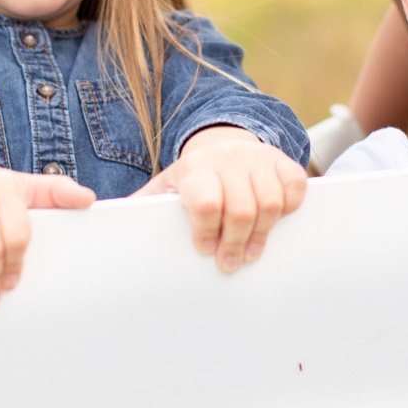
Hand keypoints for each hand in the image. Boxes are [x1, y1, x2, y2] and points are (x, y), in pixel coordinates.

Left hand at [139, 126, 306, 272]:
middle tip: (230, 263)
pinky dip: (289, 208)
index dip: (206, 231)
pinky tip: (274, 222)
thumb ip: (144, 207)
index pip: (206, 202)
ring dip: (262, 234)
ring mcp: (258, 159)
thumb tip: (112, 229)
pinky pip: (295, 187)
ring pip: (270, 203)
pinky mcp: (282, 161)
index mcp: (196, 169)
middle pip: (241, 210)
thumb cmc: (192, 179)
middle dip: (236, 243)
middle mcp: (228, 160)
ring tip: (252, 251)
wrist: (222, 144)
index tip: (203, 249)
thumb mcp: (165, 188)